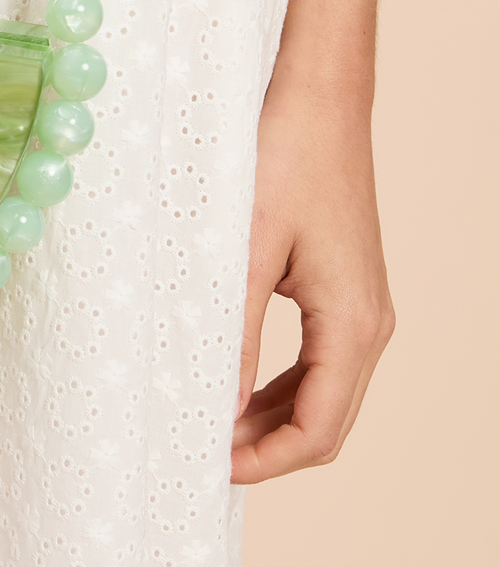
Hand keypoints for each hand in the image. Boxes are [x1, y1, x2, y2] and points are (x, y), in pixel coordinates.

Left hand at [232, 71, 394, 483]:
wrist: (319, 98)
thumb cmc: (283, 159)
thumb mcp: (244, 251)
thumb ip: (231, 336)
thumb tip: (216, 409)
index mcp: (354, 324)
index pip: (318, 431)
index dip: (266, 463)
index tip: (208, 468)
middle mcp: (370, 325)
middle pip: (326, 423)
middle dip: (266, 450)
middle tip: (197, 454)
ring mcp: (362, 309)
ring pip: (322, 395)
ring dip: (270, 421)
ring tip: (207, 428)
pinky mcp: (344, 291)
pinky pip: (317, 361)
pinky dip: (277, 387)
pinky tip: (232, 387)